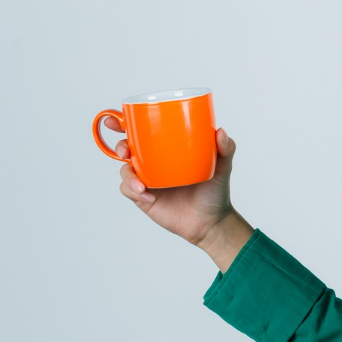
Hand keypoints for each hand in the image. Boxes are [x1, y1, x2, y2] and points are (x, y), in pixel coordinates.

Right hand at [106, 116, 239, 246]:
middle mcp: (154, 162)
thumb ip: (226, 149)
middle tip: (125, 150)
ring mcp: (147, 180)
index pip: (143, 132)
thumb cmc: (216, 191)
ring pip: (125, 170)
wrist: (211, 223)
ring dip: (127, 174)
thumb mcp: (223, 167)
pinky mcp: (144, 198)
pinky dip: (133, 191)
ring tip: (141, 185)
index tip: (115, 119)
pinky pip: (128, 191)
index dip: (125, 123)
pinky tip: (147, 196)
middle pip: (127, 147)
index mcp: (167, 149)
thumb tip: (220, 131)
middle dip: (119, 145)